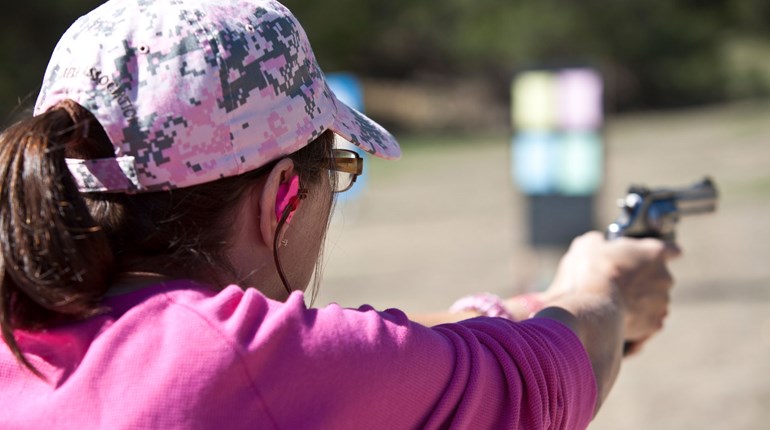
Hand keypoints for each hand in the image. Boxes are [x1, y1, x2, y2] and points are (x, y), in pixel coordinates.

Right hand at [544, 231, 680, 353]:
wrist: (594, 307)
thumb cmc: (592, 272)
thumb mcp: (588, 245)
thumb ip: (600, 242)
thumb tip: (598, 244)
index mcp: (654, 252)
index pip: (672, 250)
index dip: (664, 254)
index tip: (653, 258)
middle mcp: (665, 276)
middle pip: (660, 277)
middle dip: (644, 280)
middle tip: (621, 282)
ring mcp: (662, 301)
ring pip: (655, 300)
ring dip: (641, 301)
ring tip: (617, 304)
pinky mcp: (655, 323)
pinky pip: (650, 320)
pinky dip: (639, 321)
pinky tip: (621, 319)